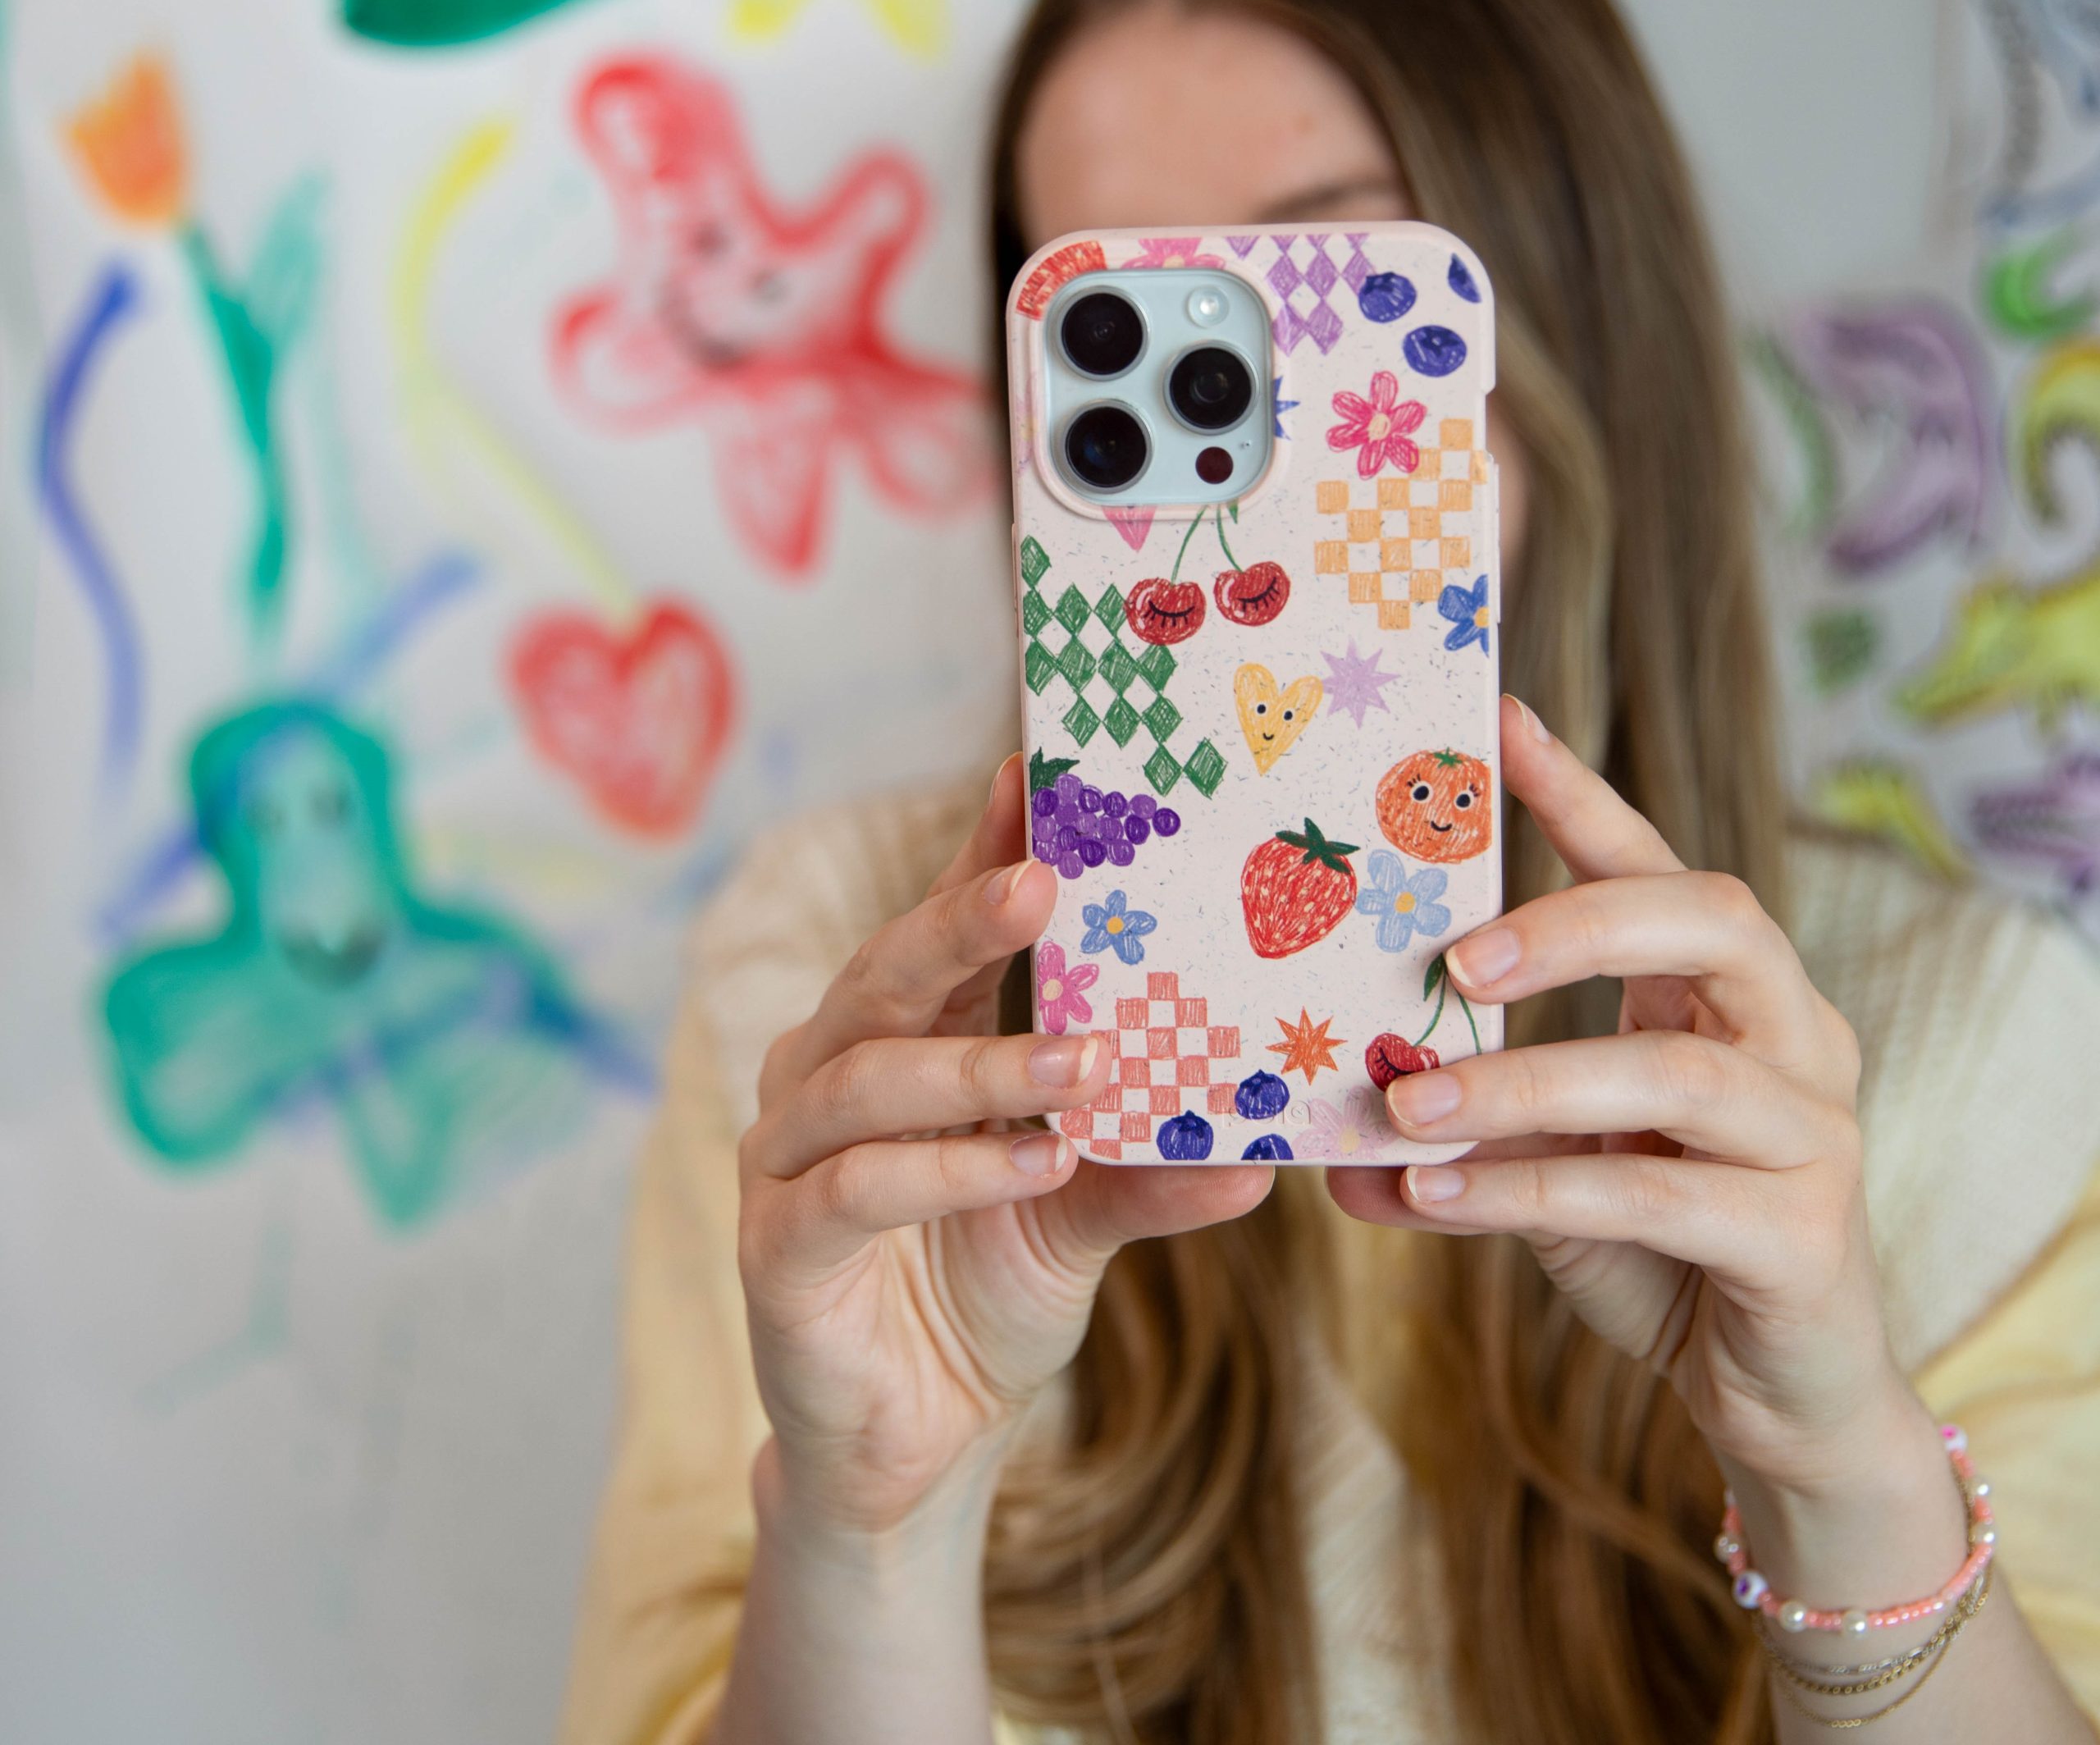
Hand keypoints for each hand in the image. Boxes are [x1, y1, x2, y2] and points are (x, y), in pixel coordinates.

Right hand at [737, 754, 1270, 1537]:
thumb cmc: (984, 1293)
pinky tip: (1037, 1164)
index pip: (938, 929)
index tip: (1035, 780)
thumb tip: (1262, 1151)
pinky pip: (858, 1186)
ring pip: (871, 1075)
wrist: (913, 1446)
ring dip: (981, 1066)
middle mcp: (829, 1075)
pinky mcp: (777, 1243)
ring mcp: (789, 1155)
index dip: (980, 854)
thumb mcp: (1082, 1215)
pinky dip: (948, 1168)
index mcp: (899, 1040)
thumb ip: (1149, 1170)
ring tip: (1086, 1067)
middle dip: (962, 922)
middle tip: (1044, 883)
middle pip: (886, 974)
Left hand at [1330, 694, 1921, 1502]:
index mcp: (1733, 992)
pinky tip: (1437, 1198)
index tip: (1499, 724)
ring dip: (1523, 1083)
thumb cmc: (1663, 1249)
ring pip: (1675, 1069)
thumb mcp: (1553, 1171)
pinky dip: (1535, 1189)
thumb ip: (1468, 1131)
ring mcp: (1815, 1133)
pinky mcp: (1805, 1237)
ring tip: (1405, 1106)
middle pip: (1712, 919)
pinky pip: (1658, 1192)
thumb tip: (1326, 1132)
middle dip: (1577, 920)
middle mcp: (1795, 1036)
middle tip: (1456, 958)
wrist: (1778, 1397)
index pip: (1658, 866)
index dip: (1582, 795)